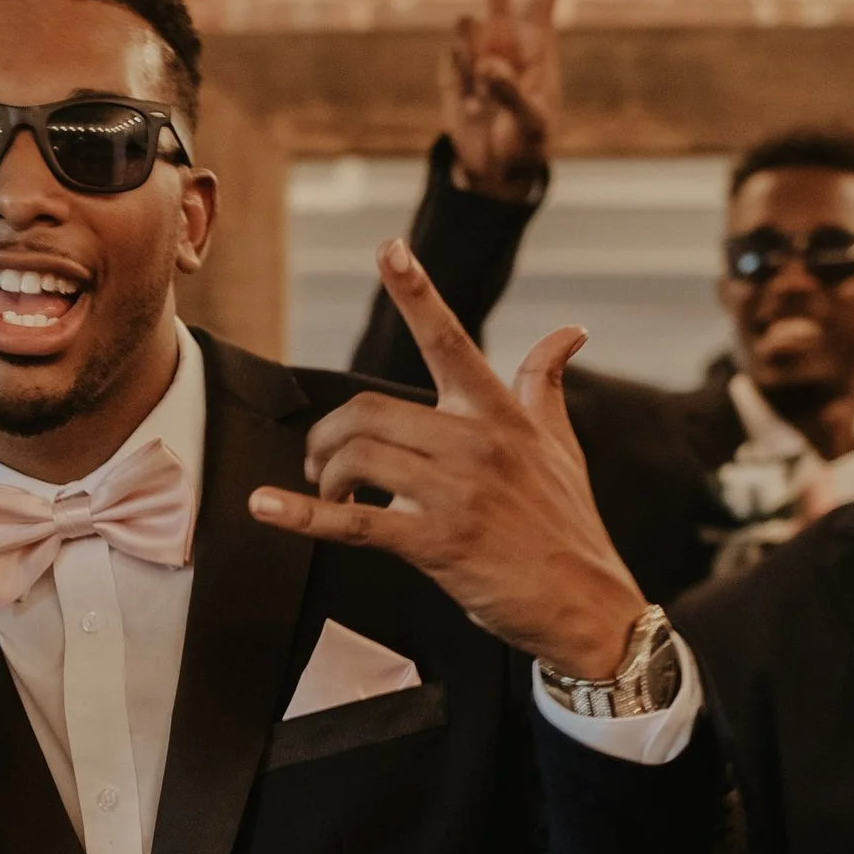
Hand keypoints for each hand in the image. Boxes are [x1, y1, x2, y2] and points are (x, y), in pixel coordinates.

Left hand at [249, 241, 643, 678]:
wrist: (585, 603)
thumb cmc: (567, 524)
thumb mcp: (562, 444)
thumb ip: (546, 382)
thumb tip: (570, 332)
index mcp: (500, 414)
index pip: (450, 341)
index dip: (417, 293)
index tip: (389, 250)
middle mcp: (476, 444)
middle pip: (369, 411)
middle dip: (330, 434)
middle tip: (324, 461)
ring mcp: (456, 493)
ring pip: (358, 458)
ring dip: (326, 475)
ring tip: (331, 492)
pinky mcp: (438, 543)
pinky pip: (355, 524)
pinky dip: (302, 515)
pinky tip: (268, 508)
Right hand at [443, 0, 564, 197]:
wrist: (496, 171)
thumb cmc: (529, 144)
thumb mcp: (533, 123)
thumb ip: (513, 92)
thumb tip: (487, 62)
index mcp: (538, 41)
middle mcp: (505, 36)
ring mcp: (476, 50)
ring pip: (464, 28)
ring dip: (473, 60)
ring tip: (486, 100)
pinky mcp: (452, 70)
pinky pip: (450, 62)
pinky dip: (459, 86)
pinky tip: (470, 109)